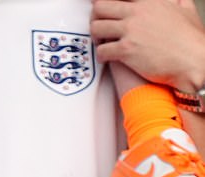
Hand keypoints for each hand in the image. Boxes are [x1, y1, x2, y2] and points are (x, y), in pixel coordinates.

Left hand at [90, 0, 204, 90]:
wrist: (192, 61)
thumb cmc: (190, 40)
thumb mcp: (185, 9)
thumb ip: (175, 1)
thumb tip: (176, 0)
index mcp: (149, 0)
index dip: (109, 2)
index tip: (104, 9)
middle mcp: (137, 12)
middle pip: (101, 6)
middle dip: (95, 16)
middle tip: (98, 26)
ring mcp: (131, 30)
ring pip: (97, 27)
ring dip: (95, 36)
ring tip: (100, 43)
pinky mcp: (127, 50)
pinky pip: (102, 50)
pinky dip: (100, 55)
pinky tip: (105, 58)